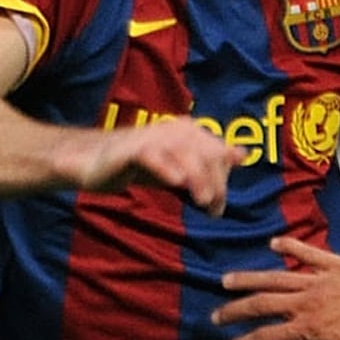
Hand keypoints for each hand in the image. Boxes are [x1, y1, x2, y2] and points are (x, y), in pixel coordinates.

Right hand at [70, 118, 239, 211]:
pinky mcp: (132, 150)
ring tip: (203, 201)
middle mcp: (174, 129)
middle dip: (214, 183)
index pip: (217, 153)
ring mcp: (153, 137)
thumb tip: (242, 154)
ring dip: (197, 178)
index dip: (223, 180)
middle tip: (212, 210)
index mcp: (190, 131)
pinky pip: (153, 156)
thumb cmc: (143, 164)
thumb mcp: (181, 166)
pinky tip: (177, 182)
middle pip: (205, 154)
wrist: (97, 162)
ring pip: (185, 154)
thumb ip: (210, 162)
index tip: (217, 208)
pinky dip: (167, 167)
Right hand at [214, 237, 339, 339]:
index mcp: (311, 331)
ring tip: (227, 280)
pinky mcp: (336, 264)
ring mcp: (321, 280)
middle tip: (216, 316)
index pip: (266, 339)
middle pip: (262, 305)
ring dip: (249, 279)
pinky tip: (274, 245)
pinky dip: (289, 247)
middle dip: (235, 311)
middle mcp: (309, 303)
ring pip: (276, 278)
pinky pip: (307, 253)